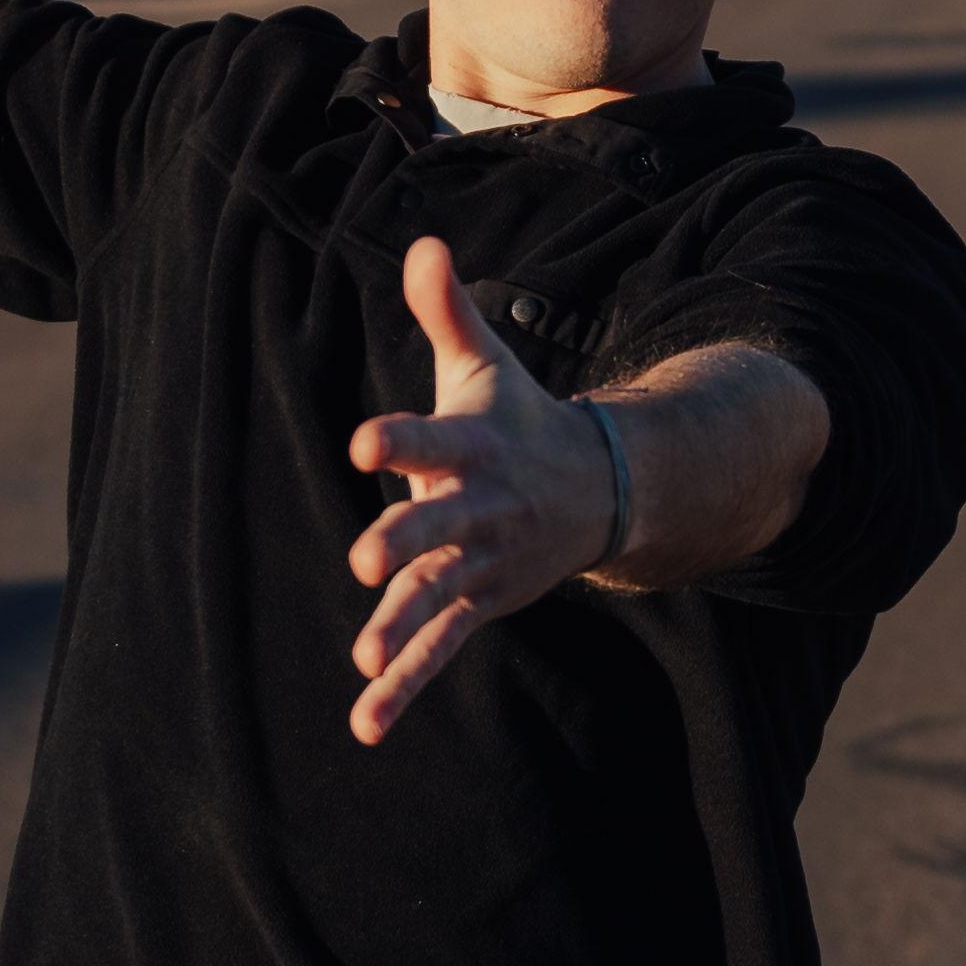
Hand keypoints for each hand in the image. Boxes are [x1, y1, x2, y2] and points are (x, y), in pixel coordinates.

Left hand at [344, 234, 621, 746]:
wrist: (601, 490)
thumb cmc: (520, 418)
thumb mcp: (485, 364)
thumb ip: (446, 311)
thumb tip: (424, 242)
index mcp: (474, 447)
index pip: (433, 439)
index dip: (400, 440)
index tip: (364, 443)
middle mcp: (479, 509)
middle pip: (436, 528)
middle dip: (405, 543)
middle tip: (366, 560)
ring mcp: (480, 564)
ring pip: (437, 600)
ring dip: (402, 631)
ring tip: (365, 660)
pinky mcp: (477, 604)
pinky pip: (438, 651)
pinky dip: (403, 687)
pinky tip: (364, 723)